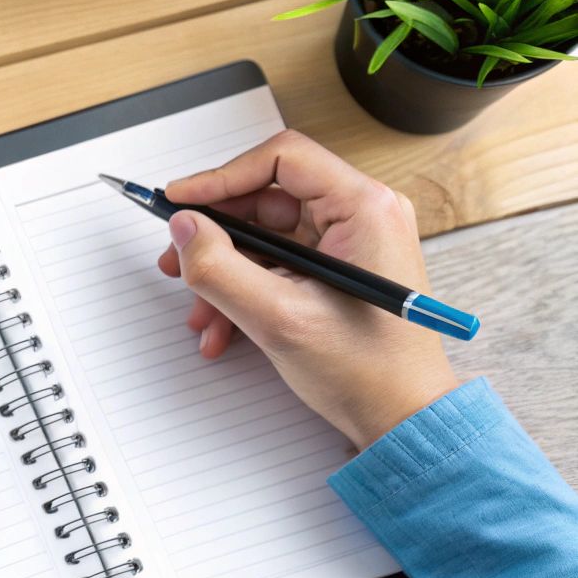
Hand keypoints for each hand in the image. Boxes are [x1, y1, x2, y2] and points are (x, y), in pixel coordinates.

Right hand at [156, 129, 459, 448]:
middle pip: (266, 197)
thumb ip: (219, 268)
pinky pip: (275, 262)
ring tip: (200, 311)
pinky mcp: (336, 268)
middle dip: (215, 234)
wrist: (401, 418)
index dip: (221, 176)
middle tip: (176, 258)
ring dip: (223, 270)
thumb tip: (184, 228)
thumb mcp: (278, 318)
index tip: (180, 200)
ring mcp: (349, 242)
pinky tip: (223, 326)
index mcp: (365, 209)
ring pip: (264, 234)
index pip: (281, 159)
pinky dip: (242, 288)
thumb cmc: (368, 372)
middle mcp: (361, 215)